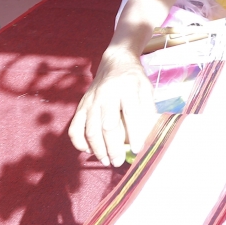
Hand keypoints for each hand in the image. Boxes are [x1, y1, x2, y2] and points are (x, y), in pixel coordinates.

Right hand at [68, 47, 158, 166]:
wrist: (115, 62)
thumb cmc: (133, 79)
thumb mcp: (146, 88)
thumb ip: (148, 108)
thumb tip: (150, 132)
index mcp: (126, 88)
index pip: (131, 113)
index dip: (135, 133)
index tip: (138, 149)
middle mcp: (106, 94)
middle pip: (107, 125)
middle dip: (112, 147)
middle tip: (117, 162)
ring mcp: (91, 100)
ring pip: (90, 129)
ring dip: (97, 148)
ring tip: (106, 161)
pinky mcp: (81, 105)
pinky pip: (75, 127)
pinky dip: (79, 142)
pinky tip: (88, 150)